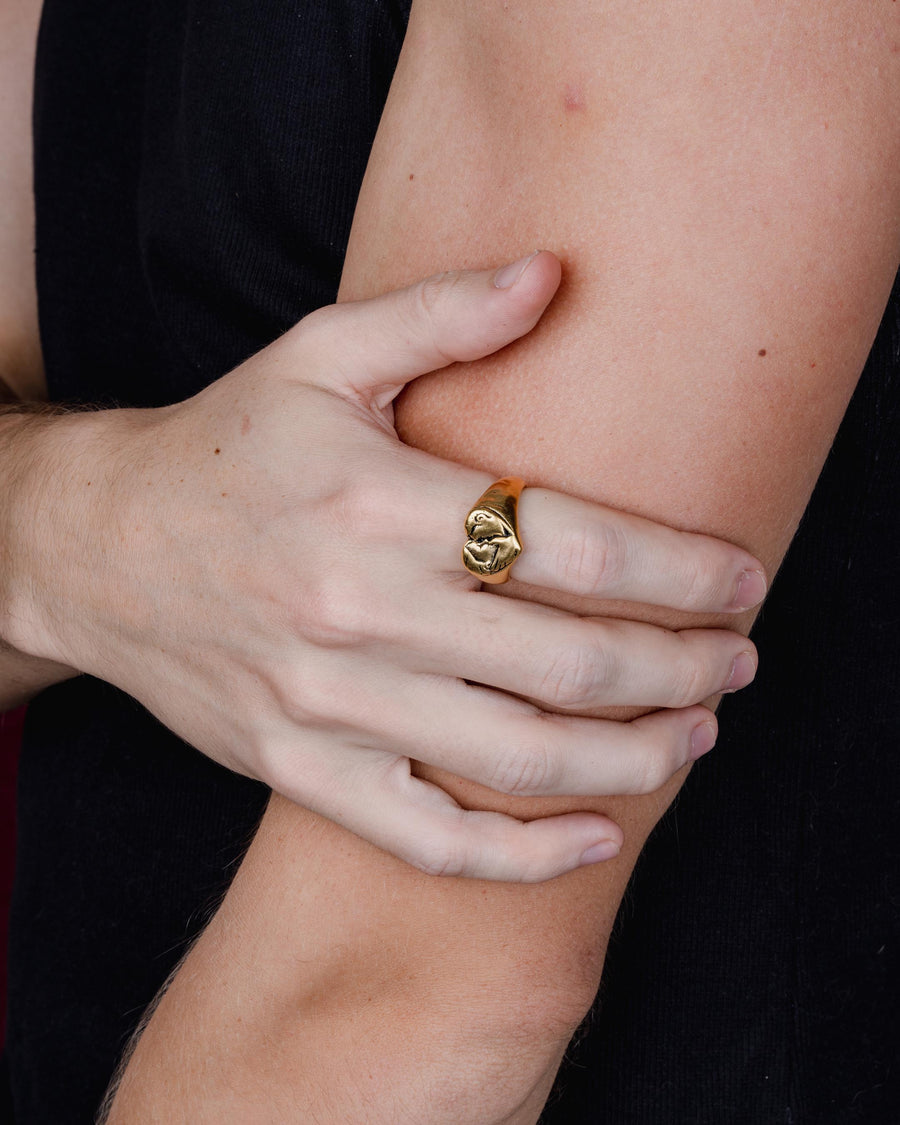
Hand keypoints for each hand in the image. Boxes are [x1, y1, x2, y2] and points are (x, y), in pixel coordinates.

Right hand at [5, 253, 763, 880]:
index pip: (569, 540)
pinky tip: (598, 836)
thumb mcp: (318, 356)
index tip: (742, 577)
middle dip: (681, 667)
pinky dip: (526, 856)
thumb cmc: (225, 448)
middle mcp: (356, 611)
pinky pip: (429, 839)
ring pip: (516, 759)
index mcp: (375, 501)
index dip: (678, 567)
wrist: (96, 550)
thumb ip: (439, 317)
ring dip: (633, 756)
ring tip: (697, 735)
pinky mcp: (300, 770)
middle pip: (566, 662)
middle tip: (737, 659)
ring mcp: (327, 706)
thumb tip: (552, 275)